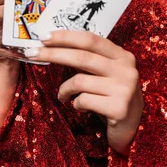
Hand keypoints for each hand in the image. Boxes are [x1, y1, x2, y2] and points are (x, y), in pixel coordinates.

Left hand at [25, 31, 143, 155]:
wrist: (134, 130)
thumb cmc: (113, 98)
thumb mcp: (105, 75)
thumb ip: (88, 61)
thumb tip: (55, 46)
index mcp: (123, 56)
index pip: (90, 39)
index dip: (66, 37)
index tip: (45, 37)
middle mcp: (126, 69)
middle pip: (82, 57)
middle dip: (53, 54)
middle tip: (32, 53)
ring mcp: (124, 89)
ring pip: (79, 81)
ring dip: (64, 89)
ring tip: (63, 96)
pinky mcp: (118, 108)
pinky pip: (83, 101)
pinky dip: (76, 104)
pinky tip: (80, 107)